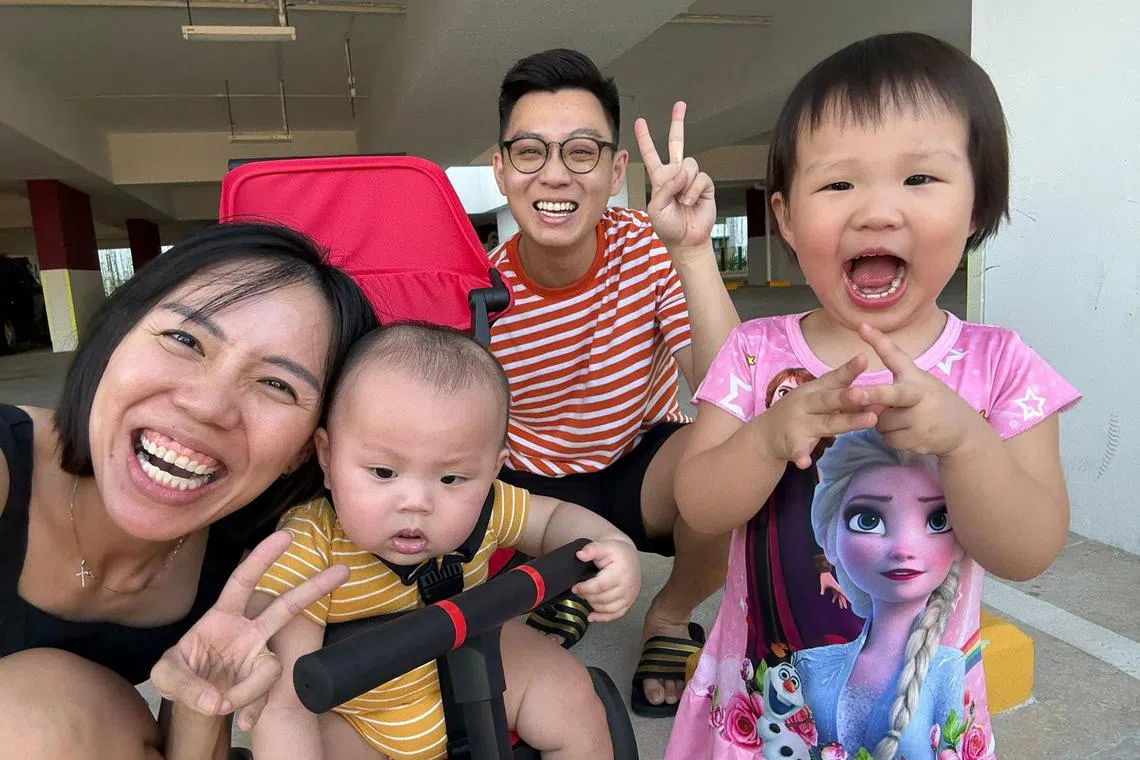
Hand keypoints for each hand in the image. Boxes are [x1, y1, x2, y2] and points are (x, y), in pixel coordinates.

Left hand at [150, 530, 348, 731]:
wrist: (193, 702)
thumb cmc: (180, 675)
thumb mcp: (165, 676)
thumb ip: (184, 684)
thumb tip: (218, 701)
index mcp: (222, 616)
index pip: (242, 581)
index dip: (261, 559)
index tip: (285, 537)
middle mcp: (248, 631)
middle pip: (285, 606)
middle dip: (313, 588)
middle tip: (343, 570)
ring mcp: (259, 656)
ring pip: (272, 666)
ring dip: (249, 690)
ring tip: (225, 705)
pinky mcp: (262, 681)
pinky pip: (267, 695)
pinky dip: (252, 710)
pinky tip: (241, 722)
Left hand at [570, 539, 641, 621]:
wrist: (629, 557)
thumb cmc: (616, 552)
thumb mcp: (604, 546)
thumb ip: (591, 549)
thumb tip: (580, 555)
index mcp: (621, 572)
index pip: (601, 585)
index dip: (585, 588)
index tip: (575, 587)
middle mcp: (627, 586)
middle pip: (603, 598)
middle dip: (587, 596)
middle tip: (579, 590)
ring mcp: (629, 596)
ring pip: (608, 608)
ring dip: (593, 605)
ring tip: (586, 596)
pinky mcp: (628, 603)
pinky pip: (616, 615)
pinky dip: (603, 618)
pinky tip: (592, 616)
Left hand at [634, 101, 715, 258]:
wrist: (686, 240)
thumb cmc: (668, 226)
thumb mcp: (656, 207)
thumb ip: (665, 187)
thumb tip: (680, 172)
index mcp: (660, 178)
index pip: (651, 154)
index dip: (645, 138)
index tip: (641, 122)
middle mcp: (675, 174)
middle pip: (676, 143)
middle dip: (677, 123)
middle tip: (680, 106)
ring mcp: (690, 179)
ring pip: (689, 164)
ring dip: (684, 184)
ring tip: (682, 200)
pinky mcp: (705, 185)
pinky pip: (700, 178)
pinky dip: (694, 191)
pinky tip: (690, 201)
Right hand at [754, 354, 878, 468]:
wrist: (765, 434)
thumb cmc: (800, 412)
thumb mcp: (817, 398)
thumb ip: (843, 398)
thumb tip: (878, 399)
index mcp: (813, 390)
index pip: (833, 378)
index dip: (848, 369)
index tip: (864, 358)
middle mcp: (806, 403)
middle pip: (829, 400)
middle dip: (846, 397)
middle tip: (864, 393)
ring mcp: (799, 424)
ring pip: (826, 424)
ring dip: (846, 422)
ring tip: (869, 421)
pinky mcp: (791, 443)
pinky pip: (798, 450)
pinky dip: (801, 456)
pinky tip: (804, 463)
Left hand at [819, 572, 848, 609]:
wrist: (824, 572)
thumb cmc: (824, 578)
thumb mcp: (823, 584)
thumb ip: (823, 589)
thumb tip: (821, 594)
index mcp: (837, 587)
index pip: (843, 593)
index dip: (847, 597)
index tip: (851, 601)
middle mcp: (837, 588)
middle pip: (842, 596)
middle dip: (843, 602)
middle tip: (845, 608)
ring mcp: (836, 588)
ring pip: (839, 596)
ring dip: (840, 601)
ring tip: (841, 607)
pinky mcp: (834, 587)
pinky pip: (836, 594)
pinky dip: (835, 597)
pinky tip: (833, 601)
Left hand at [851, 324, 987, 456]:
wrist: (963, 430)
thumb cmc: (932, 400)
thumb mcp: (919, 379)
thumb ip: (893, 372)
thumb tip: (863, 347)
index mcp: (916, 377)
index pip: (896, 356)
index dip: (879, 342)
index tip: (862, 328)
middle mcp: (919, 396)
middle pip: (890, 395)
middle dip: (871, 395)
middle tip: (853, 393)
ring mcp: (920, 420)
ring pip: (881, 421)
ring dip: (883, 422)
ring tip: (903, 418)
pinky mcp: (918, 440)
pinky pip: (888, 438)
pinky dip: (891, 436)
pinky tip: (908, 431)